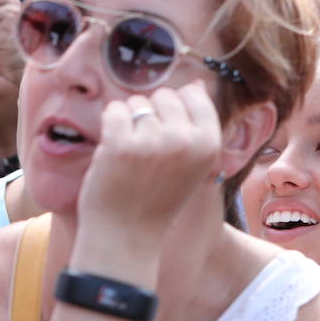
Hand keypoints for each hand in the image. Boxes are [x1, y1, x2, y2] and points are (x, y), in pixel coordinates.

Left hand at [76, 82, 222, 240]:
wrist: (127, 235)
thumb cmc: (158, 197)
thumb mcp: (194, 163)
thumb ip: (197, 126)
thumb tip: (195, 85)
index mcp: (209, 144)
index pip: (196, 96)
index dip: (177, 110)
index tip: (167, 133)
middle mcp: (185, 140)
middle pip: (165, 96)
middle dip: (152, 113)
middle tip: (145, 146)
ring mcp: (152, 141)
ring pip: (137, 102)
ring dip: (129, 120)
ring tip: (129, 151)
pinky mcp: (120, 144)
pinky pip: (115, 111)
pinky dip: (110, 123)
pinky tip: (112, 145)